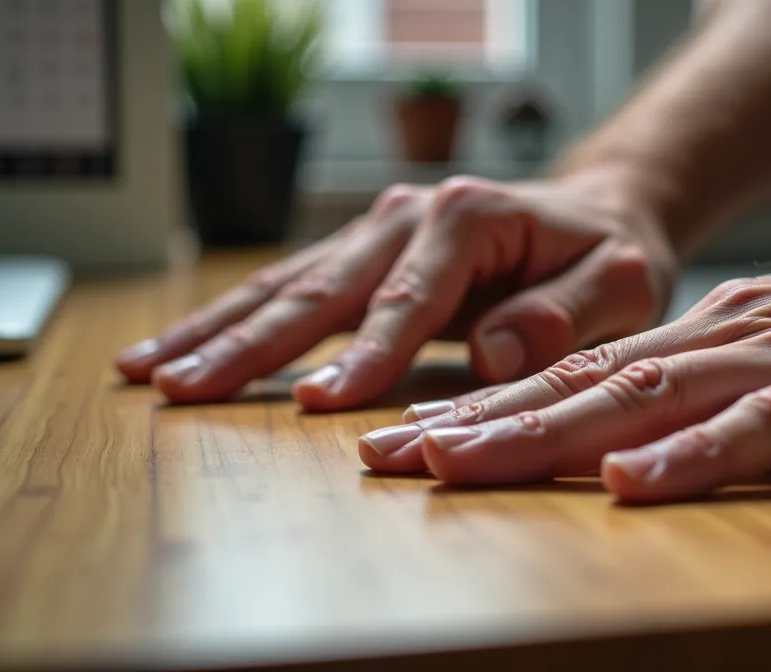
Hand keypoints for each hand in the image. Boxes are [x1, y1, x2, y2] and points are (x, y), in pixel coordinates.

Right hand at [115, 171, 677, 410]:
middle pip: (321, 287)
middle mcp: (409, 215)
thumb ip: (564, 316)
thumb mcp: (622, 283)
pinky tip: (178, 346)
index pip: (409, 300)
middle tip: (184, 390)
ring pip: (285, 284)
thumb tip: (491, 353)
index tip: (320, 404)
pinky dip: (231, 320)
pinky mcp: (362, 253)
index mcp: (470, 218)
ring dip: (218, 331)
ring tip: (148, 372)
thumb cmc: (611, 254)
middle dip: (250, 344)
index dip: (367, 354)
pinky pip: (289, 288)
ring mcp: (378, 230)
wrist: (598, 215)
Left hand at [356, 221, 770, 500]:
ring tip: (458, 466)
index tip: (410, 446)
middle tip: (387, 460)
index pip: (585, 378)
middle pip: (589, 386)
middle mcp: (738, 342)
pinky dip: (696, 457)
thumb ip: (734, 404)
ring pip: (651, 399)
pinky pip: (768, 431)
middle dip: (482, 426)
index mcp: (719, 340)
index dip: (492, 412)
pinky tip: (631, 484)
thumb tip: (652, 449)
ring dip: (548, 434)